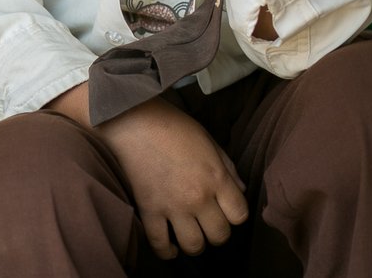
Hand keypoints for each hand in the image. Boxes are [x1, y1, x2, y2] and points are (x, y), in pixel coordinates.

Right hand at [98, 99, 248, 258]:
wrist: (131, 120)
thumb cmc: (171, 125)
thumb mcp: (208, 140)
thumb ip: (227, 167)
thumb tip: (239, 190)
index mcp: (216, 178)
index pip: (240, 215)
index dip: (235, 214)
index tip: (225, 208)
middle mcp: (198, 197)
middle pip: (220, 235)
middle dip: (217, 232)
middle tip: (208, 223)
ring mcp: (173, 205)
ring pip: (194, 245)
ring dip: (195, 244)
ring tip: (190, 235)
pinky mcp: (149, 209)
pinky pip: (160, 243)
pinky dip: (167, 251)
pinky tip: (170, 247)